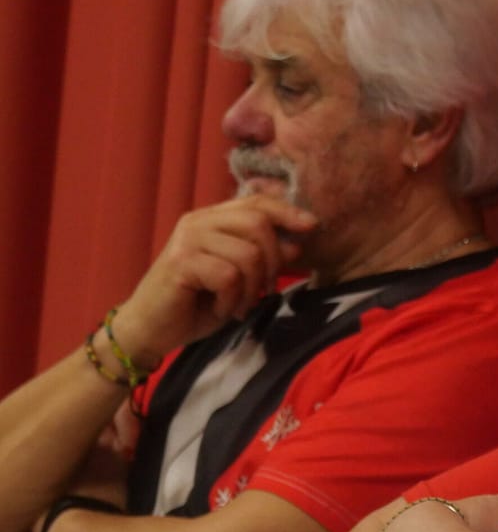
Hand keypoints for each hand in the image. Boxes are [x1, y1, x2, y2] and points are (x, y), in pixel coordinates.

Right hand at [112, 196, 316, 362]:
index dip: (287, 212)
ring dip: (252, 288)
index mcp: (212, 219)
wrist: (152, 329)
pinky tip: (221, 309)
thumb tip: (296, 245)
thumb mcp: (241, 280)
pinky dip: (232, 300)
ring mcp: (188, 240)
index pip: (257, 202)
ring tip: (238, 305)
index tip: (312, 227)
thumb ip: (264, 259)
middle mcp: (198, 222)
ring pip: (248, 253)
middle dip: (273, 261)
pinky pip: (229, 276)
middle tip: (265, 290)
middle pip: (259, 223)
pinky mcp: (180, 262)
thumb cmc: (198, 303)